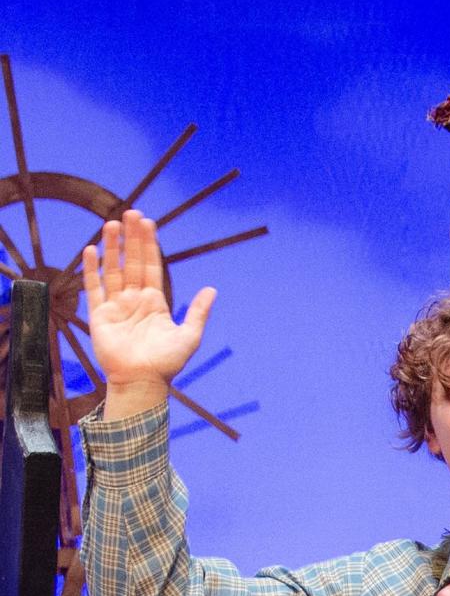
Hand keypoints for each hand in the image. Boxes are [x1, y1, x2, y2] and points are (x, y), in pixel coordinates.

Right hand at [83, 210, 215, 416]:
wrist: (142, 382)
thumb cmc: (166, 363)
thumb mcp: (189, 336)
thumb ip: (198, 312)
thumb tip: (212, 289)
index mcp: (155, 302)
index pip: (151, 266)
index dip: (149, 245)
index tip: (148, 223)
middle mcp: (135, 300)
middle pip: (131, 262)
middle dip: (131, 238)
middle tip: (130, 213)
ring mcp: (116, 306)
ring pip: (113, 270)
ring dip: (112, 247)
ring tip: (111, 224)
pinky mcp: (99, 315)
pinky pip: (94, 288)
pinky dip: (91, 270)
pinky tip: (91, 250)